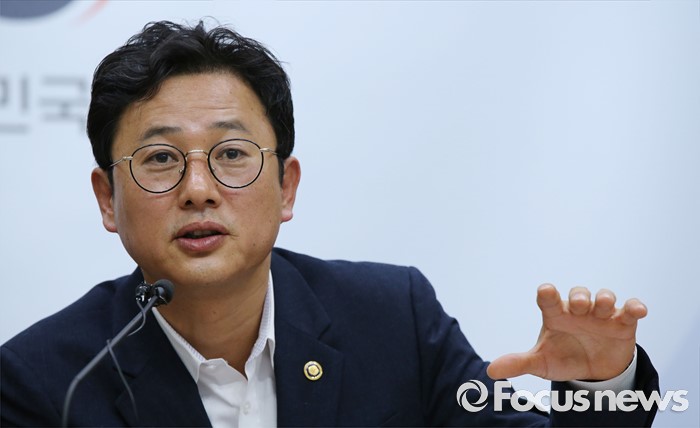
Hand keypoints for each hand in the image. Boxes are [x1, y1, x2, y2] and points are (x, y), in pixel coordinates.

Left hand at [486, 284, 646, 381]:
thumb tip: (490, 371)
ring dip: (604, 299)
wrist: (593, 371)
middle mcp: (578, 311)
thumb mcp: (541, 363)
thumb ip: (518, 363)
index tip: (546, 291)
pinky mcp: (622, 323)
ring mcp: (601, 315)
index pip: (550, 299)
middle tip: (580, 306)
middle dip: (580, 297)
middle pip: (579, 294)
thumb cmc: (563, 357)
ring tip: (603, 307)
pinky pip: (630, 309)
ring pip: (605, 298)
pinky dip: (634, 307)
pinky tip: (638, 311)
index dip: (548, 294)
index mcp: (556, 315)